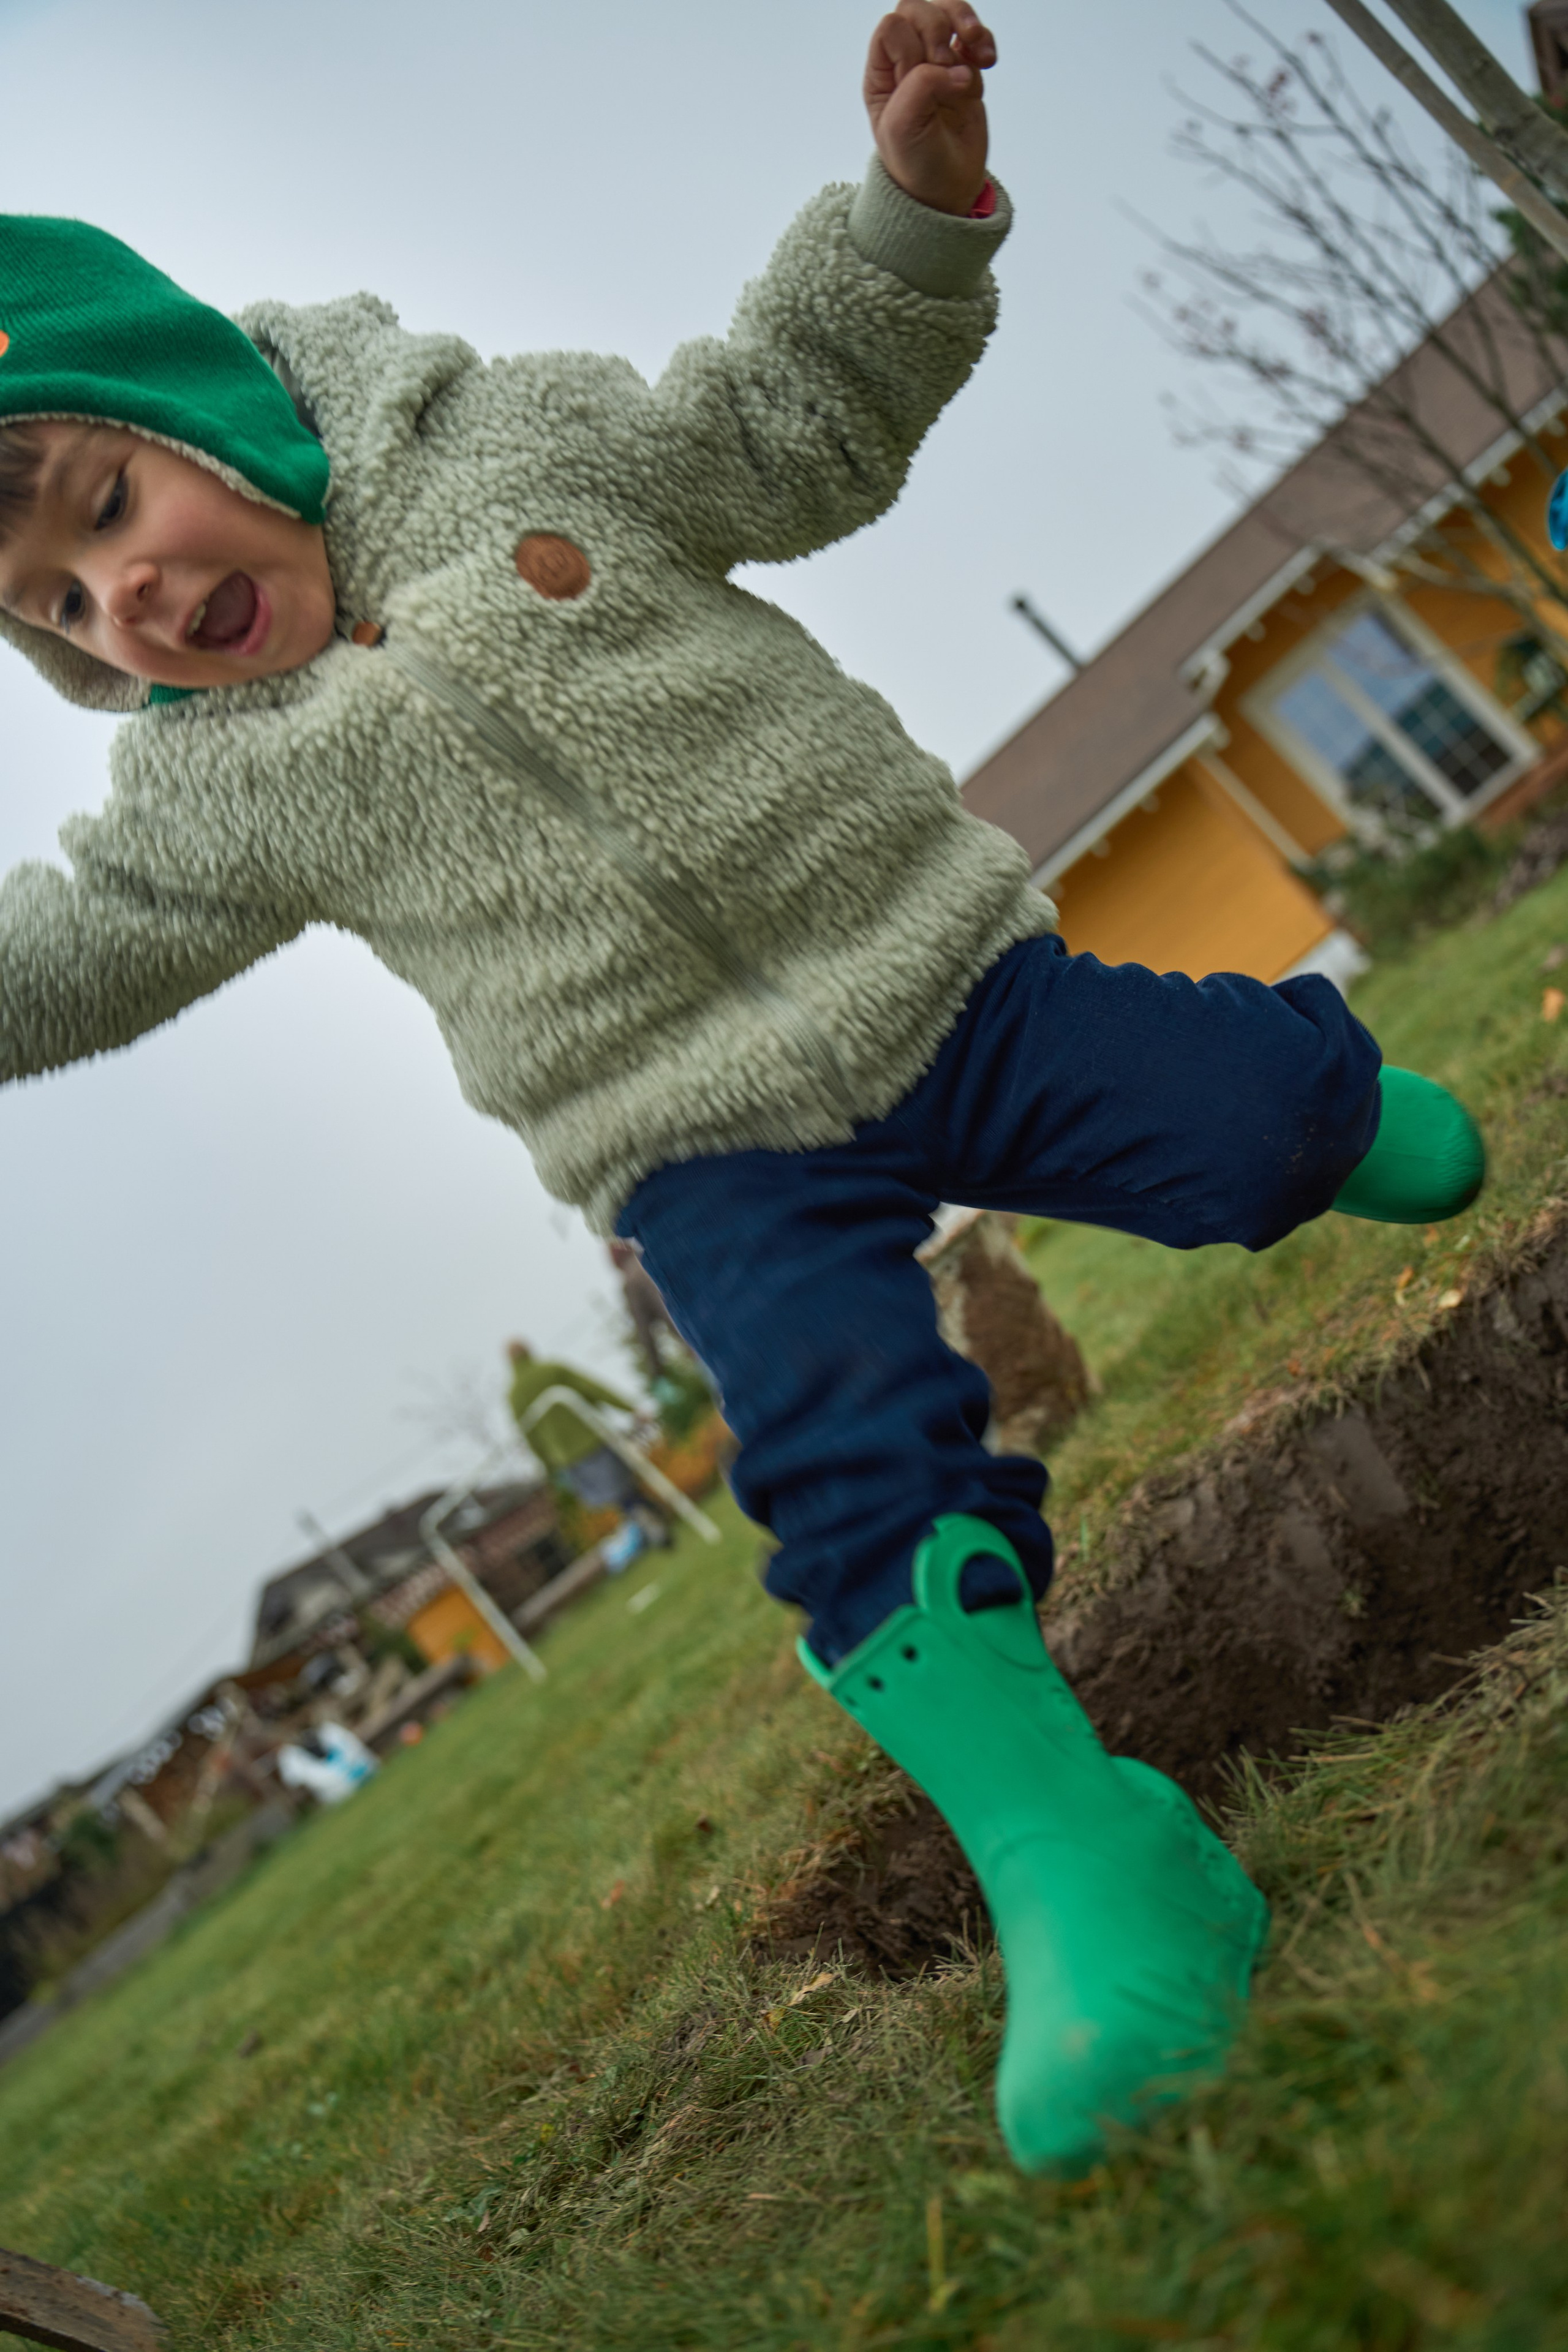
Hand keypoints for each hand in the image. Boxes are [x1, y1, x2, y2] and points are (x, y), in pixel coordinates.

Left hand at [864, 2, 994, 216]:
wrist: (947, 189)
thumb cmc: (915, 163)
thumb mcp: (902, 127)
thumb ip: (921, 86)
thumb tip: (958, 67)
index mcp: (882, 73)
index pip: (892, 27)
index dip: (911, 45)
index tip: (922, 78)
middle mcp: (906, 63)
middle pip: (919, 10)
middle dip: (938, 29)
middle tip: (947, 64)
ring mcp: (937, 64)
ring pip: (948, 14)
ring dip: (966, 23)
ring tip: (977, 51)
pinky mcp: (964, 70)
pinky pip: (975, 36)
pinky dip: (984, 42)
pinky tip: (987, 61)